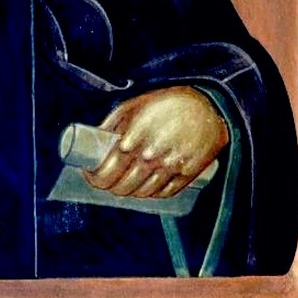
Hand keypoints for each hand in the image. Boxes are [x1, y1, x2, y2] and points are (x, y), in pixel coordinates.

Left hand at [84, 86, 228, 198]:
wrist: (206, 106)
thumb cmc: (165, 103)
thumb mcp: (132, 106)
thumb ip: (112, 124)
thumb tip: (94, 140)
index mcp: (133, 138)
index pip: (107, 171)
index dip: (95, 178)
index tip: (91, 176)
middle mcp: (151, 156)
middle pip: (123, 187)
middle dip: (110, 187)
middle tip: (106, 182)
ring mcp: (170, 168)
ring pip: (143, 193)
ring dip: (130, 192)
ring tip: (124, 184)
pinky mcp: (187, 175)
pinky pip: (164, 193)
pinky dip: (153, 194)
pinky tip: (146, 186)